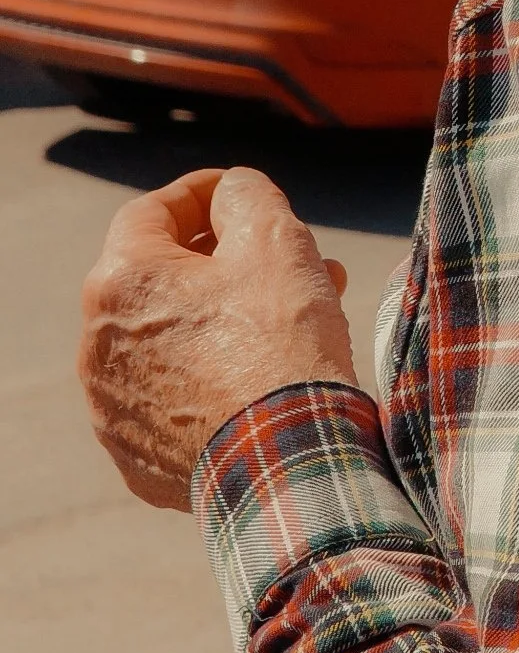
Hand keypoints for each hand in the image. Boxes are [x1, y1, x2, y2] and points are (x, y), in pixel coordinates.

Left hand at [79, 165, 357, 508]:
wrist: (285, 460)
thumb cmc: (279, 341)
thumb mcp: (275, 237)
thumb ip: (245, 194)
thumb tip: (230, 196)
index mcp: (120, 282)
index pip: (151, 213)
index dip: (200, 193)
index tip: (239, 192)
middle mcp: (98, 344)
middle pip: (162, 279)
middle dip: (223, 261)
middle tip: (279, 258)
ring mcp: (112, 408)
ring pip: (170, 339)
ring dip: (220, 317)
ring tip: (286, 314)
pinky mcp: (136, 455)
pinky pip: (174, 395)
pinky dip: (211, 375)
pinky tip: (262, 371)